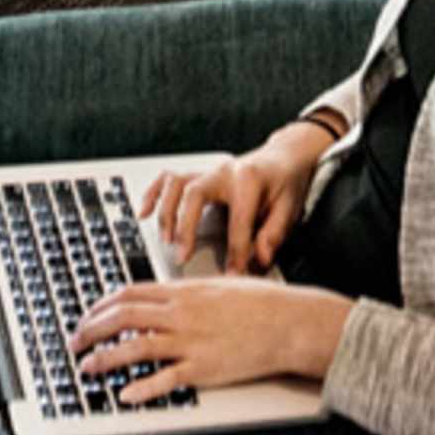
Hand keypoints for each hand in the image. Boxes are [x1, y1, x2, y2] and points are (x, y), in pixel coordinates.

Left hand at [71, 278, 353, 403]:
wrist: (288, 321)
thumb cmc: (260, 303)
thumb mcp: (219, 285)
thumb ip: (189, 292)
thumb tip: (166, 296)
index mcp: (183, 292)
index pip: (129, 294)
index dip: (100, 306)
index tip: (86, 315)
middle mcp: (181, 314)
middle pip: (123, 318)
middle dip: (91, 330)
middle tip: (74, 342)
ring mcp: (190, 342)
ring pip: (136, 347)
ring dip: (105, 358)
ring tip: (87, 367)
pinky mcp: (203, 368)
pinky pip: (166, 378)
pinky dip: (143, 388)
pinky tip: (125, 394)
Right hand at [140, 127, 327, 276]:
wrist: (284, 158)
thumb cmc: (286, 184)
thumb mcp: (289, 209)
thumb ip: (273, 235)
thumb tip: (258, 259)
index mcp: (250, 179)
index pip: (237, 221)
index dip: (235, 253)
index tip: (232, 275)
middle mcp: (225, 171)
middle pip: (195, 194)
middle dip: (187, 228)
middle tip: (183, 257)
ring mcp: (209, 171)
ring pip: (177, 183)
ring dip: (166, 211)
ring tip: (165, 239)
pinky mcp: (200, 174)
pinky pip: (169, 178)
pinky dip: (153, 194)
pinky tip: (144, 212)